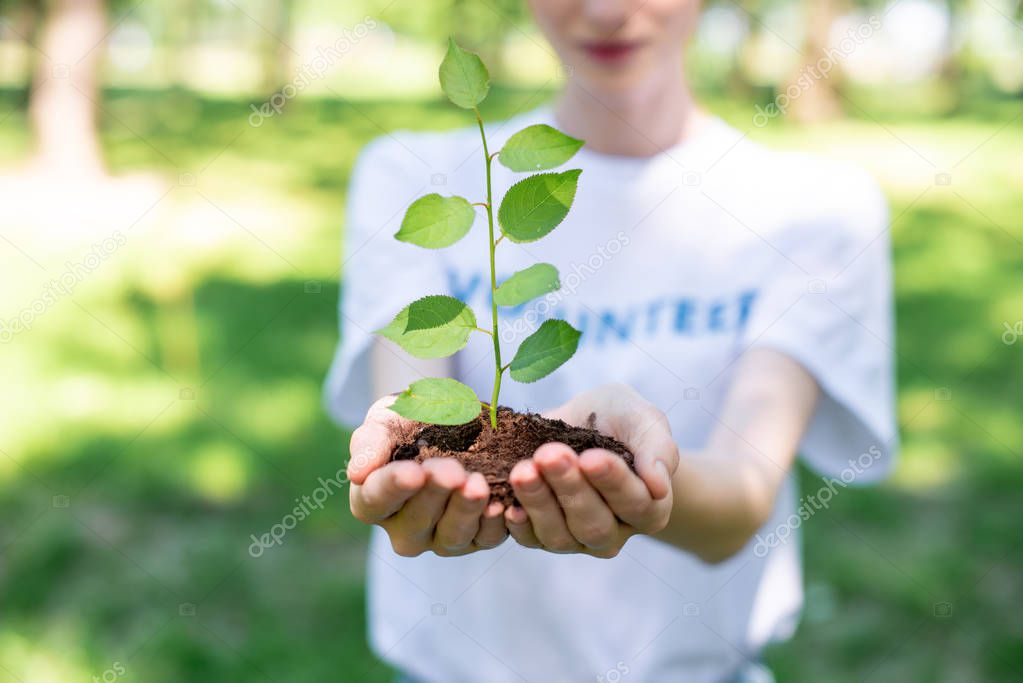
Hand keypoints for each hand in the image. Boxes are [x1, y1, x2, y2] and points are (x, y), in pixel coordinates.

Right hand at [348, 395, 507, 556]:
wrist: (451, 421)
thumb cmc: (409, 420)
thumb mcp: (385, 419)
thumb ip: (370, 442)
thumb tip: (357, 473)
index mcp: (372, 501)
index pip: (376, 500)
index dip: (394, 487)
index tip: (413, 472)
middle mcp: (404, 529)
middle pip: (415, 522)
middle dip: (435, 495)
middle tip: (452, 471)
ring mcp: (440, 538)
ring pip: (452, 536)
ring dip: (465, 511)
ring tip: (477, 484)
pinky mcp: (476, 538)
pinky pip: (486, 538)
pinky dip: (494, 523)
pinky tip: (502, 503)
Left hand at [504, 384, 679, 557]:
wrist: (583, 422)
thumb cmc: (618, 420)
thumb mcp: (641, 418)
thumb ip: (656, 447)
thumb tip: (658, 483)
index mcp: (649, 507)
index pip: (636, 504)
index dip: (613, 482)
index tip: (591, 457)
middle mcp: (614, 531)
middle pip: (594, 525)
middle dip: (570, 489)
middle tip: (549, 455)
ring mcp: (576, 538)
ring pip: (559, 536)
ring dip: (538, 503)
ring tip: (522, 470)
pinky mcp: (541, 535)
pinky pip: (529, 539)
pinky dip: (516, 525)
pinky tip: (505, 503)